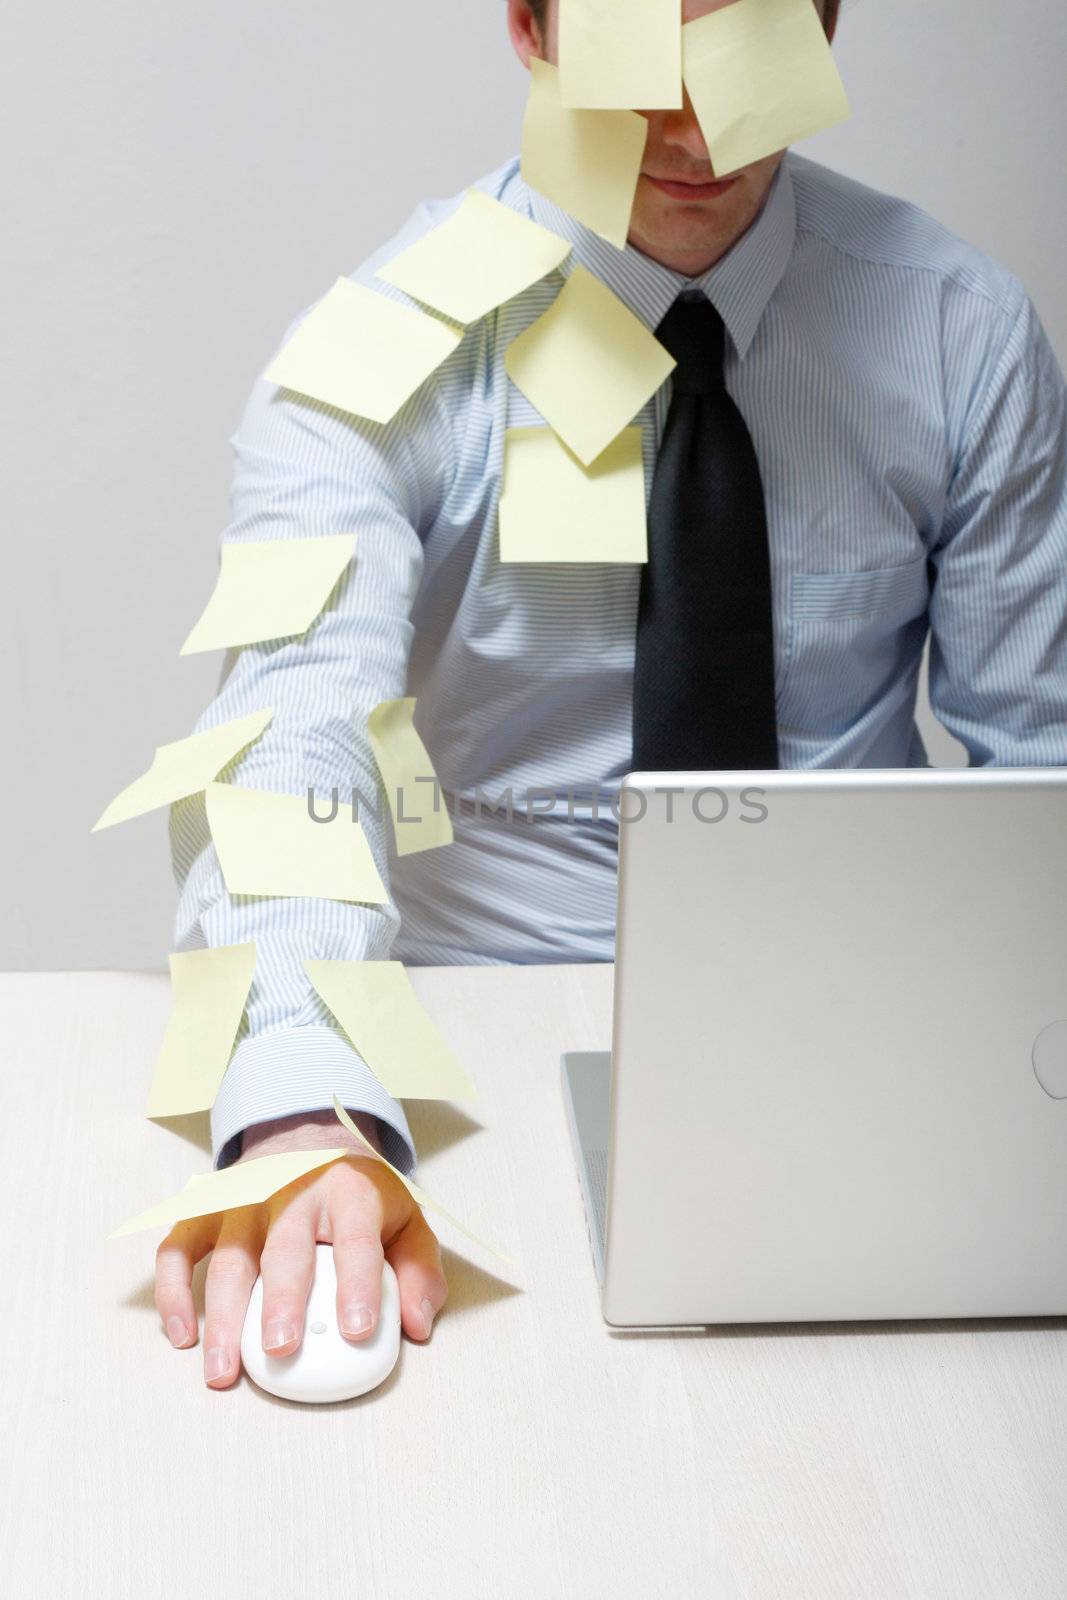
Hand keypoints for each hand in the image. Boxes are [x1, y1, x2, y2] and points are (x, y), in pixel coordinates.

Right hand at [153, 1109, 446, 1388]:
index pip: (356, 1240)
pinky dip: (173, 1291)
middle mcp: (292, 1193)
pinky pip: (178, 1249)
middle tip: (282, 1350)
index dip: (358, 1284)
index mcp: (349, 1192)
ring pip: (227, 1258)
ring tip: (224, 1372)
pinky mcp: (208, 1211)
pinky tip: (183, 1334)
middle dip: (282, 1301)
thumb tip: (416, 1327)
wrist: (309, 1135)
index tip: (358, 1331)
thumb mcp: (405, 1219)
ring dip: (222, 1317)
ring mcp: (244, 1202)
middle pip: (284, 1249)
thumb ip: (419, 1271)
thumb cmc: (359, 1195)